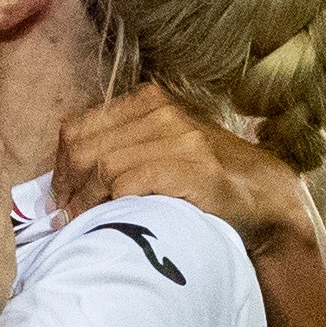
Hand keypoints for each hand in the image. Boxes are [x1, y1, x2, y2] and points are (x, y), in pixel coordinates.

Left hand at [52, 86, 316, 256]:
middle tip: (62, 216)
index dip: (60, 165)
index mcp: (148, 103)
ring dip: (84, 200)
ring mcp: (181, 138)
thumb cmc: (206, 180)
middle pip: (84, 147)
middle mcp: (163, 113)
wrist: (268, 200)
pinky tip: (108, 219)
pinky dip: (110, 203)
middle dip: (66, 186)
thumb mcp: (161, 150)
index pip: (78, 128)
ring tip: (79, 223)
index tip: (58, 196)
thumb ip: (118, 150)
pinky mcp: (194, 168)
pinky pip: (130, 182)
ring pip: (103, 165)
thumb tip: (61, 182)